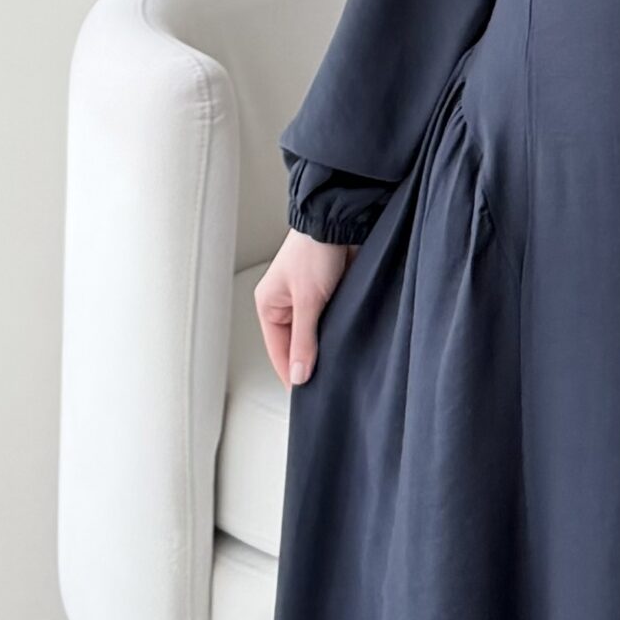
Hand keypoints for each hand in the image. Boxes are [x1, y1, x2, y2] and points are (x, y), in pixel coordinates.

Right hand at [254, 227, 354, 390]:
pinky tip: (349, 345)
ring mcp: (309, 300)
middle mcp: (287, 305)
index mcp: (269, 306)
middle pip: (297, 346)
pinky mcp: (331, 295)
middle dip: (312, 362)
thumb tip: (298, 376)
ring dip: (327, 347)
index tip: (308, 398)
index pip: (279, 353)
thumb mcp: (308, 301)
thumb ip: (304, 341)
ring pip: (316, 336)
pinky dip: (338, 333)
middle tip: (328, 384)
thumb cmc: (314, 251)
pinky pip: (332, 323)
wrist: (342, 221)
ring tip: (340, 367)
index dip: (292, 375)